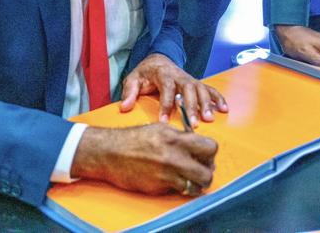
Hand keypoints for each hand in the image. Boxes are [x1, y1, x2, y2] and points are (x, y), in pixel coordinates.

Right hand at [70, 122, 217, 196]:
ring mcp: (166, 174)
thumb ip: (180, 136)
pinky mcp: (159, 186)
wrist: (110, 152)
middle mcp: (173, 156)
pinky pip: (179, 190)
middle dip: (207, 171)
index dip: (210, 153)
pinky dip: (180, 187)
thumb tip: (196, 145)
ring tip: (190, 179)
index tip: (205, 155)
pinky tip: (173, 180)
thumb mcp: (159, 129)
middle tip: (201, 170)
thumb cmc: (133, 139)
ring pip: (196, 185)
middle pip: (207, 171)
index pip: (210, 147)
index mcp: (175, 138)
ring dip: (196, 183)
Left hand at [119, 53, 227, 127]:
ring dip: (206, 103)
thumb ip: (129, 92)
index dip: (165, 105)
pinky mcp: (196, 83)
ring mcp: (190, 79)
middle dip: (192, 106)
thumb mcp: (133, 79)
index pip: (166, 89)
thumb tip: (124, 108)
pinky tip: (224, 109)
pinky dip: (218, 98)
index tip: (163, 121)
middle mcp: (179, 75)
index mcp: (163, 73)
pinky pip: (209, 89)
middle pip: (188, 89)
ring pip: (201, 89)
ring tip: (209, 119)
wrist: (158, 59)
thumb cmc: (145, 73)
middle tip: (194, 123)